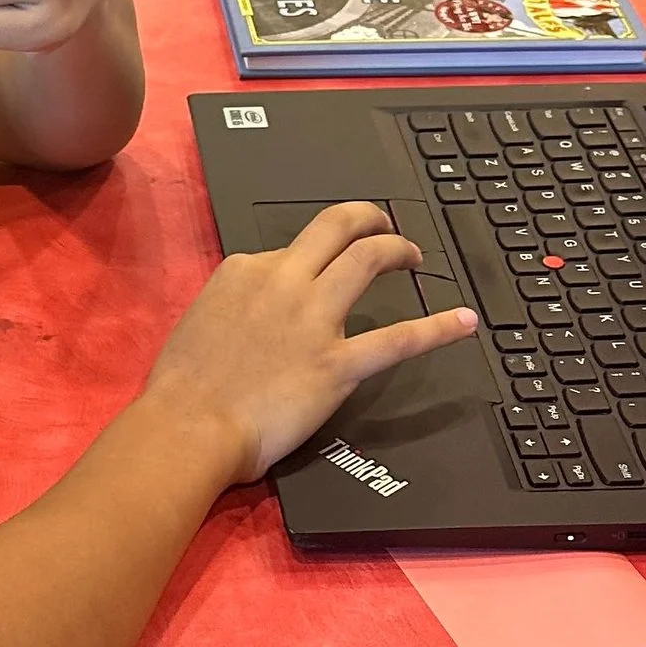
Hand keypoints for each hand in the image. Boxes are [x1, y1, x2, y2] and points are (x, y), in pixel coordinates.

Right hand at [144, 201, 478, 488]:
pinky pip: (399, 338)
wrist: (187, 428)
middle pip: (338, 226)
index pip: (292, 248)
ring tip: (414, 256)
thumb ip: (235, 306)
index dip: (310, 259)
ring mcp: (314, 319)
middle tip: (385, 225)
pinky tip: (463, 322)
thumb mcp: (201, 321)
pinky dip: (437, 327)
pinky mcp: (337, 362)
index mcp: (245, 271)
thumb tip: (255, 311)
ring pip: (368, 259)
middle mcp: (283, 282)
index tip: (315, 271)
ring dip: (398, 249)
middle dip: (369, 218)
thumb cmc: (182, 390)